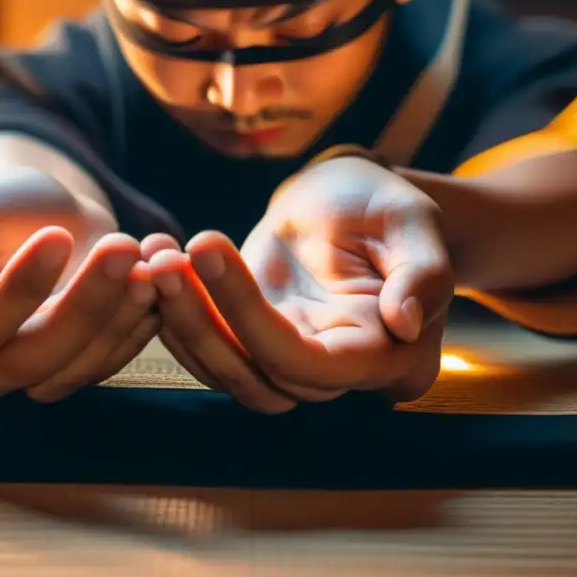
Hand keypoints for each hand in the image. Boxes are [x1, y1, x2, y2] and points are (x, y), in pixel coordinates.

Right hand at [0, 168, 157, 401]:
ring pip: (72, 367)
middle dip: (83, 304)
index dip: (17, 290)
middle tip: (122, 248)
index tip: (55, 237)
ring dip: (117, 315)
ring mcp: (26, 373)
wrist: (33, 214)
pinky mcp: (72, 368)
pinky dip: (135, 325)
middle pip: (27, 360)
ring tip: (148, 261)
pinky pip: (105, 364)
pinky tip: (155, 282)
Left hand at [144, 155, 453, 411]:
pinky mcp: (251, 340)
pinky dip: (174, 312)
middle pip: (256, 374)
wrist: (350, 201)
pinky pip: (207, 347)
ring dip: (178, 319)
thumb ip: (424, 273)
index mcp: (383, 357)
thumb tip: (404, 321)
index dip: (249, 317)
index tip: (208, 248)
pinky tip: (152, 262)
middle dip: (201, 319)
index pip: (309, 364)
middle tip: (165, 257)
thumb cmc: (386, 208)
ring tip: (152, 255)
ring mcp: (288, 361)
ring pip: (222, 369)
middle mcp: (334, 374)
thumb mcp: (415, 223)